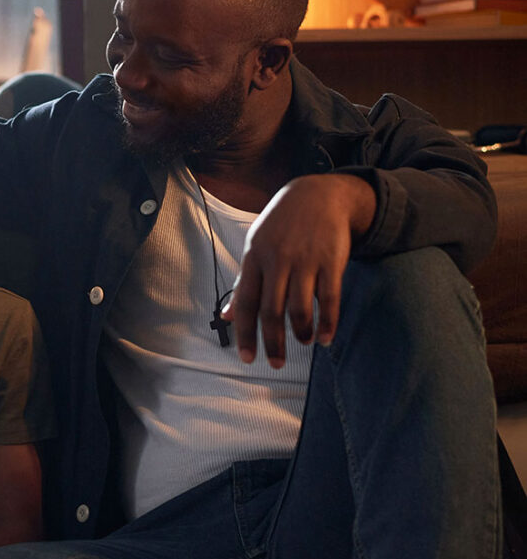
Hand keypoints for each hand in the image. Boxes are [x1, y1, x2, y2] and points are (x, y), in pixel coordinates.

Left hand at [220, 174, 375, 366]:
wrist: (318, 194)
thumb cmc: (281, 226)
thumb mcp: (256, 247)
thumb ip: (244, 283)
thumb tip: (227, 315)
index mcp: (255, 258)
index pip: (246, 302)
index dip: (246, 333)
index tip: (248, 358)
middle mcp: (277, 260)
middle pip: (272, 311)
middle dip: (273, 343)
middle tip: (276, 364)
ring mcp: (305, 260)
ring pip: (300, 307)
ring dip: (301, 332)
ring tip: (303, 342)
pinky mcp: (330, 260)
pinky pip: (329, 299)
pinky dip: (327, 323)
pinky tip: (324, 338)